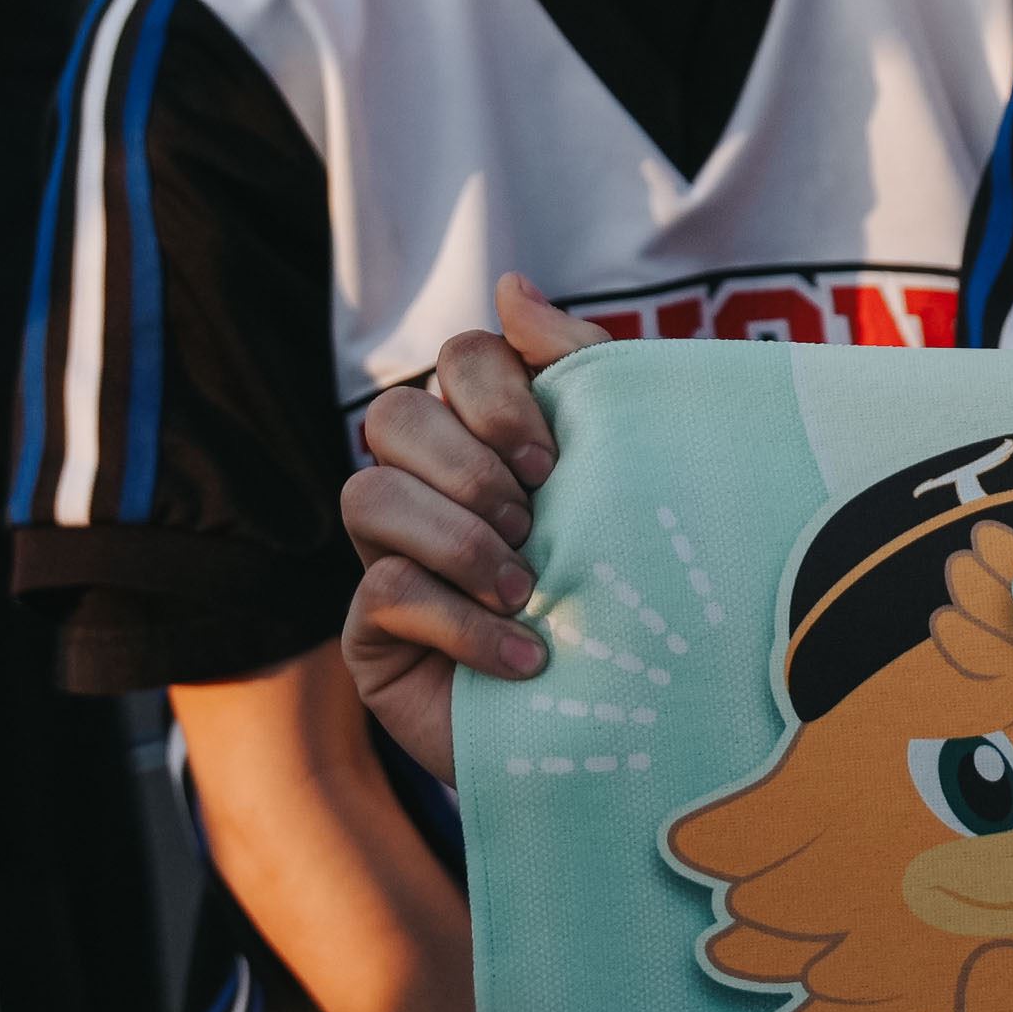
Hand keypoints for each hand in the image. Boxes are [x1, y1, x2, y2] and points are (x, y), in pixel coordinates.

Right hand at [339, 274, 609, 783]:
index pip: (459, 357)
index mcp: (492, 434)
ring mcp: (392, 559)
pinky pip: (381, 594)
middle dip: (470, 465)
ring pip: (366, 496)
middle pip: (392, 417)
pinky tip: (528, 656)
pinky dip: (462, 623)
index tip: (558, 459)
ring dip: (458, 539)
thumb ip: (582, 371)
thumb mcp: (634, 470)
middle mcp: (431, 487)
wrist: (646, 725)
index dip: (498, 394)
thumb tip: (512, 286)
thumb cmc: (644, 587)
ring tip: (531, 589)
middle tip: (539, 520)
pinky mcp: (375, 638)